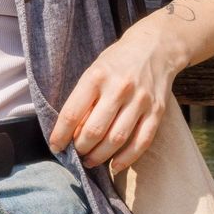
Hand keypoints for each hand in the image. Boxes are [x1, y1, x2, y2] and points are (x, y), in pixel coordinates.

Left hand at [48, 25, 186, 171]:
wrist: (155, 48)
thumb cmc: (116, 62)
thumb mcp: (93, 71)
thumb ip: (83, 98)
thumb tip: (70, 132)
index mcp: (96, 77)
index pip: (72, 113)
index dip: (60, 134)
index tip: (55, 147)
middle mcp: (119, 88)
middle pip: (94, 130)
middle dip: (80, 148)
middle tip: (75, 154)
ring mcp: (141, 101)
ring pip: (117, 139)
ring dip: (100, 156)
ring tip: (90, 161)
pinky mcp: (157, 111)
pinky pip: (142, 142)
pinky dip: (126, 158)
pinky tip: (114, 165)